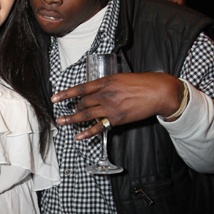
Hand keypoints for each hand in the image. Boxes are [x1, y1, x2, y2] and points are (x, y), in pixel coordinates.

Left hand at [51, 72, 184, 139]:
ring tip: (62, 122)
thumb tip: (97, 90)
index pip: (81, 88)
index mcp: (106, 81)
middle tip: (67, 111)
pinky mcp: (116, 119)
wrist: (158, 92)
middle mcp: (106, 94)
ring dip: (72, 119)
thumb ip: (108, 84)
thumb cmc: (143, 83)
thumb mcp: (121, 78)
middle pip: (82, 102)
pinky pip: (98, 127)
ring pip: (86, 115)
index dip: (66, 94)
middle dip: (73, 107)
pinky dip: (87, 132)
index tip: (55, 98)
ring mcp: (110, 107)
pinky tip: (79, 136)